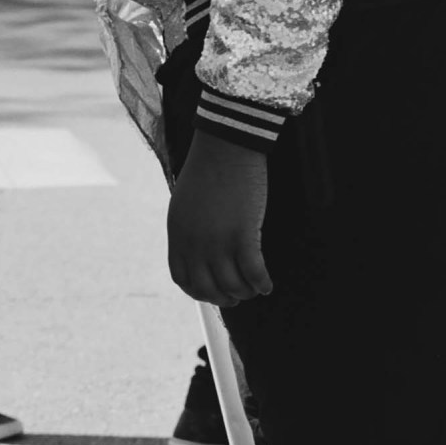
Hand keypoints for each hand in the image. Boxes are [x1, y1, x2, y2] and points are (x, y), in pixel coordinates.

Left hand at [168, 130, 272, 305]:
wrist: (224, 146)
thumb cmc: (208, 170)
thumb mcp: (185, 204)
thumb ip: (188, 230)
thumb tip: (199, 252)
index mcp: (178, 233)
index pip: (183, 279)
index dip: (200, 292)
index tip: (214, 292)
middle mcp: (195, 242)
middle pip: (208, 289)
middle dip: (224, 298)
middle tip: (238, 296)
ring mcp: (218, 240)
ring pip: (233, 285)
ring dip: (245, 292)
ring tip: (254, 288)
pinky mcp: (243, 233)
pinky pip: (254, 273)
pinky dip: (262, 283)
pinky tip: (267, 284)